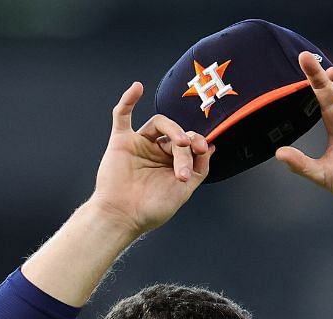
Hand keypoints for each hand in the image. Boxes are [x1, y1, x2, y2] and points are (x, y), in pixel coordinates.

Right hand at [89, 82, 212, 236]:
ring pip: (160, 123)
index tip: (205, 150)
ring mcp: (140, 144)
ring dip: (174, 130)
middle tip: (185, 166)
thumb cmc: (152, 208)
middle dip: (186, 148)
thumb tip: (211, 147)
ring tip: (181, 144)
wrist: (124, 216)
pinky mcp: (121, 141)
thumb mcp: (185, 190)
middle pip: (177, 135)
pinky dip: (128, 100)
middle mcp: (157, 151)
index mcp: (173, 162)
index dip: (199, 143)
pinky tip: (137, 88)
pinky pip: (122, 115)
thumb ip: (199, 168)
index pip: (190, 143)